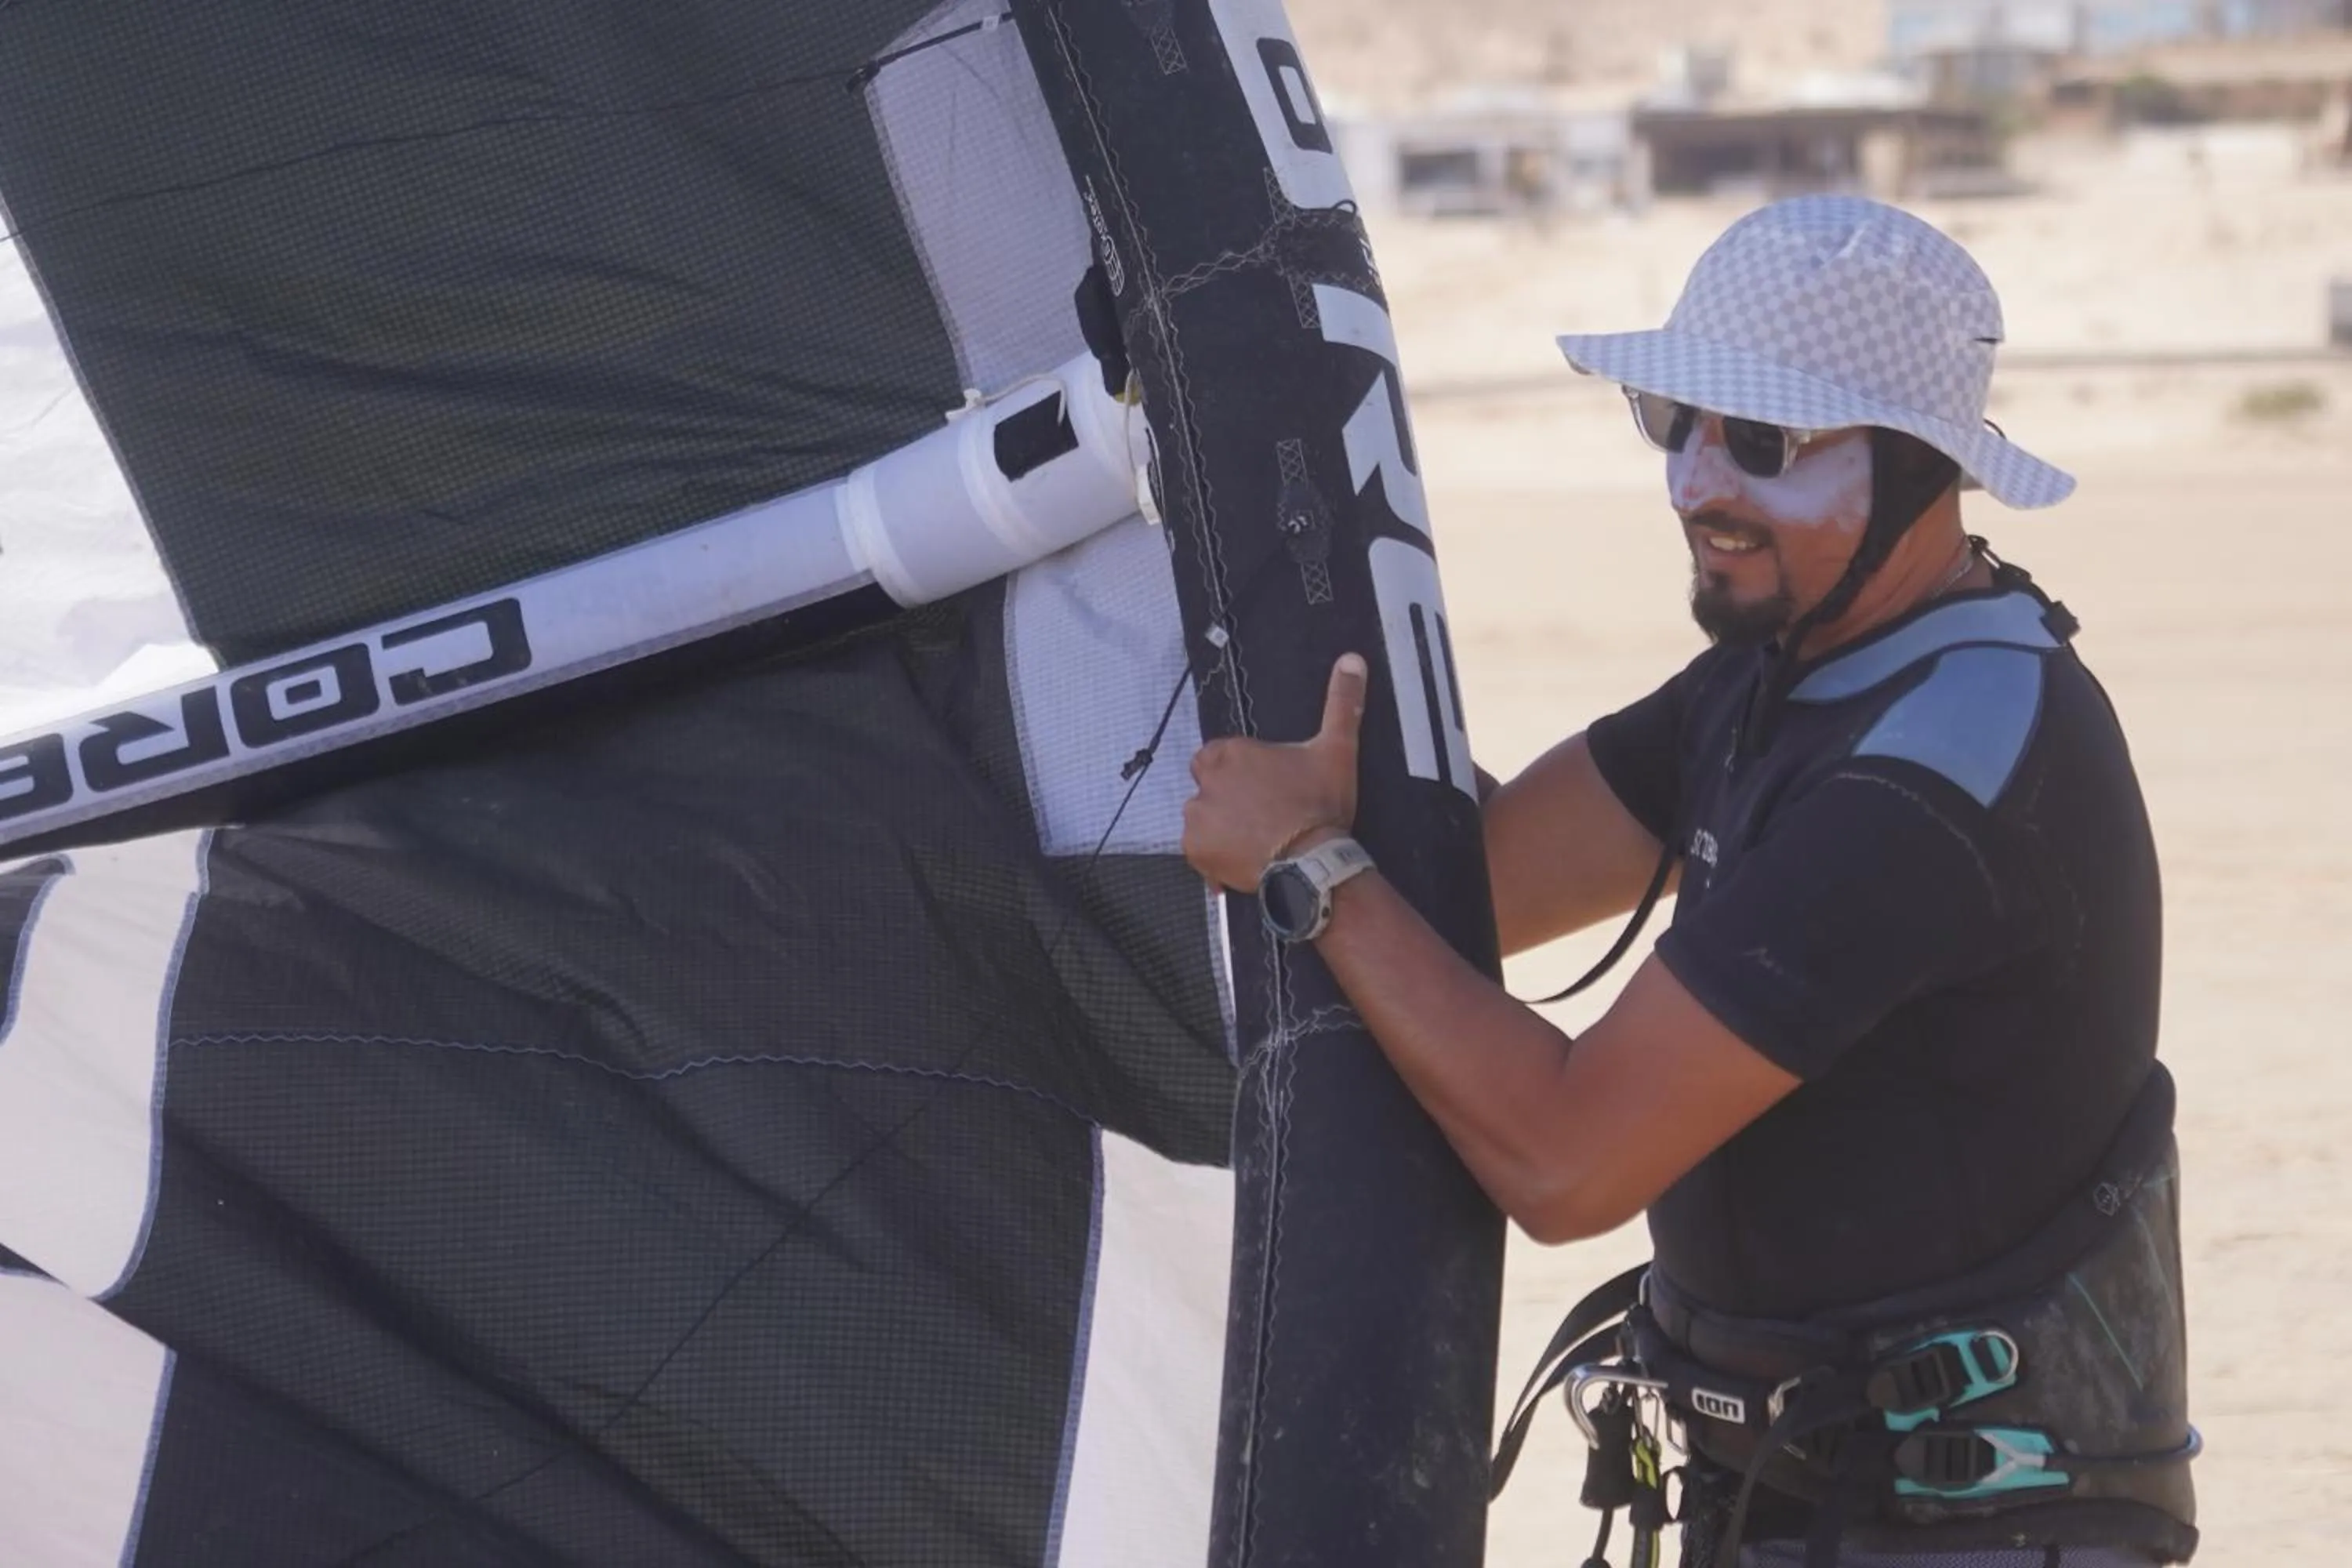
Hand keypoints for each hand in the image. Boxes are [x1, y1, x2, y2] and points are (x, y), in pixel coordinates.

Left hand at [1182, 653, 1367, 891]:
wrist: (1313, 862)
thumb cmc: (1320, 804)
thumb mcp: (1337, 749)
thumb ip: (1341, 703)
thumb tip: (1352, 659)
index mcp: (1230, 753)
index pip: (1221, 754)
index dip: (1243, 770)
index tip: (1266, 785)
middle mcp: (1206, 781)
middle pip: (1209, 784)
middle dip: (1229, 795)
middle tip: (1262, 813)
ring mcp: (1198, 818)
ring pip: (1204, 816)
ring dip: (1222, 824)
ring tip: (1256, 838)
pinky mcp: (1196, 850)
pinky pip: (1199, 850)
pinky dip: (1215, 855)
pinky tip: (1244, 858)